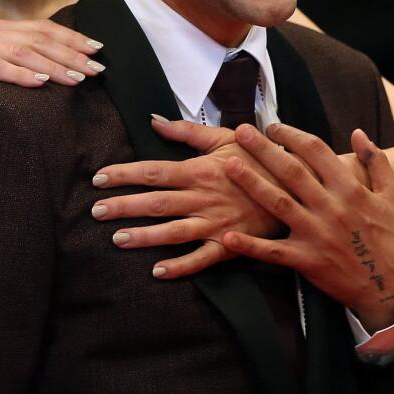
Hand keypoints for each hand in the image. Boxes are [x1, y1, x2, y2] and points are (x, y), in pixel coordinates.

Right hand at [0, 19, 104, 120]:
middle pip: (37, 38)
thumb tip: (58, 70)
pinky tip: (39, 82)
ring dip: (52, 64)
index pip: (43, 30)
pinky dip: (18, 73)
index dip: (72, 39)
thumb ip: (16, 64)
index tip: (98, 51)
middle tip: (96, 69)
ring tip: (75, 78)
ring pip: (19, 51)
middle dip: (70, 53)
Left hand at [91, 117, 281, 278]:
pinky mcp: (229, 245)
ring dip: (144, 236)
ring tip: (117, 239)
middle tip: (95, 211)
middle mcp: (203, 198)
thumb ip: (186, 131)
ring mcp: (215, 223)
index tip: (99, 178)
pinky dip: (180, 267)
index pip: (153, 172)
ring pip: (173, 231)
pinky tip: (158, 272)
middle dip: (123, 206)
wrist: (297, 186)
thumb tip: (154, 121)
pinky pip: (201, 258)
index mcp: (199, 171)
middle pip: (156, 203)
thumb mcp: (224, 138)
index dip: (124, 175)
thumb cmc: (258, 159)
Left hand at [221, 125, 393, 331]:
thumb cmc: (389, 238)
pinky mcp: (306, 260)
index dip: (292, 135)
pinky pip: (273, 251)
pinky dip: (250, 245)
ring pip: (278, 203)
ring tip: (229, 165)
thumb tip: (358, 133)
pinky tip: (228, 236)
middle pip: (292, 171)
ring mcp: (316, 234)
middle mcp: (331, 207)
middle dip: (264, 149)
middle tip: (241, 132)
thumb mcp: (393, 196)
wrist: (389, 286)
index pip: (316, 151)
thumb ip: (377, 162)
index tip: (273, 127)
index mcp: (350, 189)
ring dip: (252, 183)